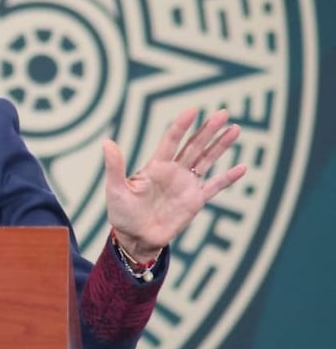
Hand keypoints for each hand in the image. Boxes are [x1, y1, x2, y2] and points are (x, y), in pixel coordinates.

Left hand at [102, 108, 246, 259]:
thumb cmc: (121, 213)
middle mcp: (173, 171)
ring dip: (220, 145)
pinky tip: (242, 167)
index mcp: (155, 166)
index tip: (192, 110)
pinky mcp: (195, 201)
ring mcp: (186, 185)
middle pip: (194, 145)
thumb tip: (106, 142)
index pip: (171, 141)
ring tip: (235, 129)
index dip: (181, 126)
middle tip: (223, 113)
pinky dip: (228, 178)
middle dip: (208, 129)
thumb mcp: (115, 189)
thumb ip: (115, 167)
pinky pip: (215, 187)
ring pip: (207, 160)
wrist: (135, 238)